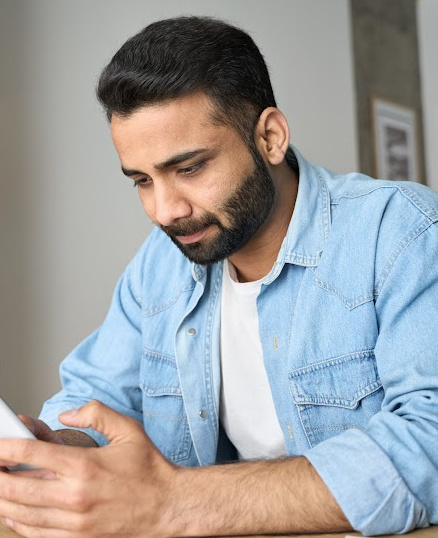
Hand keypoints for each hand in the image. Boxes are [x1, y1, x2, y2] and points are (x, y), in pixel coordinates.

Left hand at [0, 401, 178, 536]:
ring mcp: (74, 522)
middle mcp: (74, 496)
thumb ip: (96, 413)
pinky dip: (18, 523)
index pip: (31, 453)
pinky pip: (36, 534)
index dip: (6, 446)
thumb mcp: (128, 430)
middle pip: (16, 487)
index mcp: (84, 465)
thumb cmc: (149, 469)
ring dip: (2, 499)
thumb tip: (66, 414)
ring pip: (21, 514)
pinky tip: (13, 512)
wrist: (168, 506)